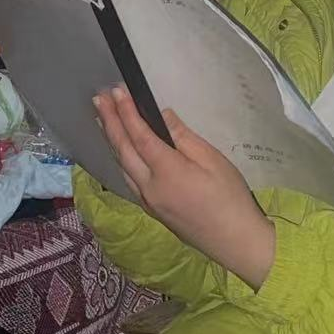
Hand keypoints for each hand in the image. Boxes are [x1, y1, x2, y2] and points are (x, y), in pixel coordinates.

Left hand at [93, 87, 275, 286]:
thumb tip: (162, 116)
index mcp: (167, 172)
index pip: (139, 136)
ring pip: (122, 166)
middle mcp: (149, 188)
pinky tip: (120, 151)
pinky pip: (128, 180)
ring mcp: (148, 202)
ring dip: (111, 140)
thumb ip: (183, 138)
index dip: (126, 112)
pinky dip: (120, 159)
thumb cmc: (230, 198)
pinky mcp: (152, 211)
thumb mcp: (213, 160)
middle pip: (123, 150)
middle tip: (98, 99)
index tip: (115, 91)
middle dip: (110, 122)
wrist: (235, 242)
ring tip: (103, 119)